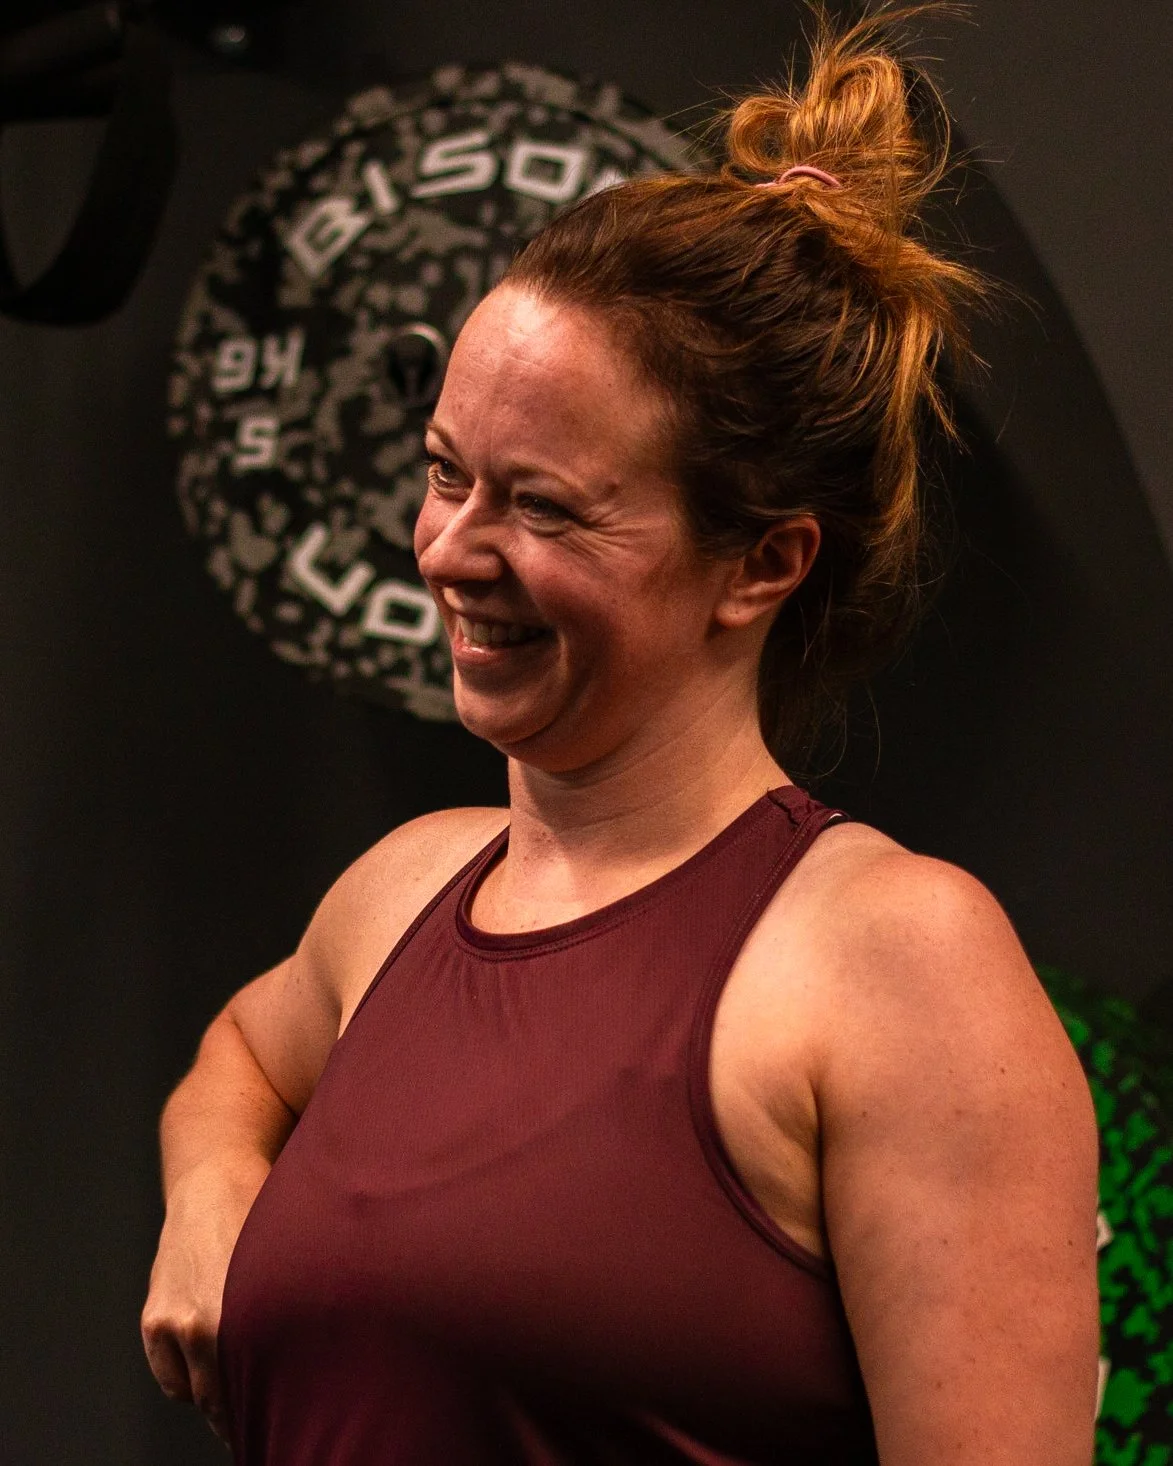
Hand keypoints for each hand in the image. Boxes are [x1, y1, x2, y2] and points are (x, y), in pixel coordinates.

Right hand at [141, 1156, 269, 1444]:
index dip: (267, 1408)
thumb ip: (289, 1320)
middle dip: (242, 1412)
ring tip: (239, 1398)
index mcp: (240, 1314)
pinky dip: (187, 1382)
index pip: (253, 1387)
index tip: (283, 1417)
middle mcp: (201, 1323)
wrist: (214, 1183)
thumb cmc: (264, 1220)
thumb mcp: (289, 1268)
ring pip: (193, 1392)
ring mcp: (171, 1323)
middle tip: (266, 1419)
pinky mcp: (152, 1319)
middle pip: (221, 1398)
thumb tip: (309, 1366)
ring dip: (213, 1399)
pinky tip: (209, 1374)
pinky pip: (170, 1376)